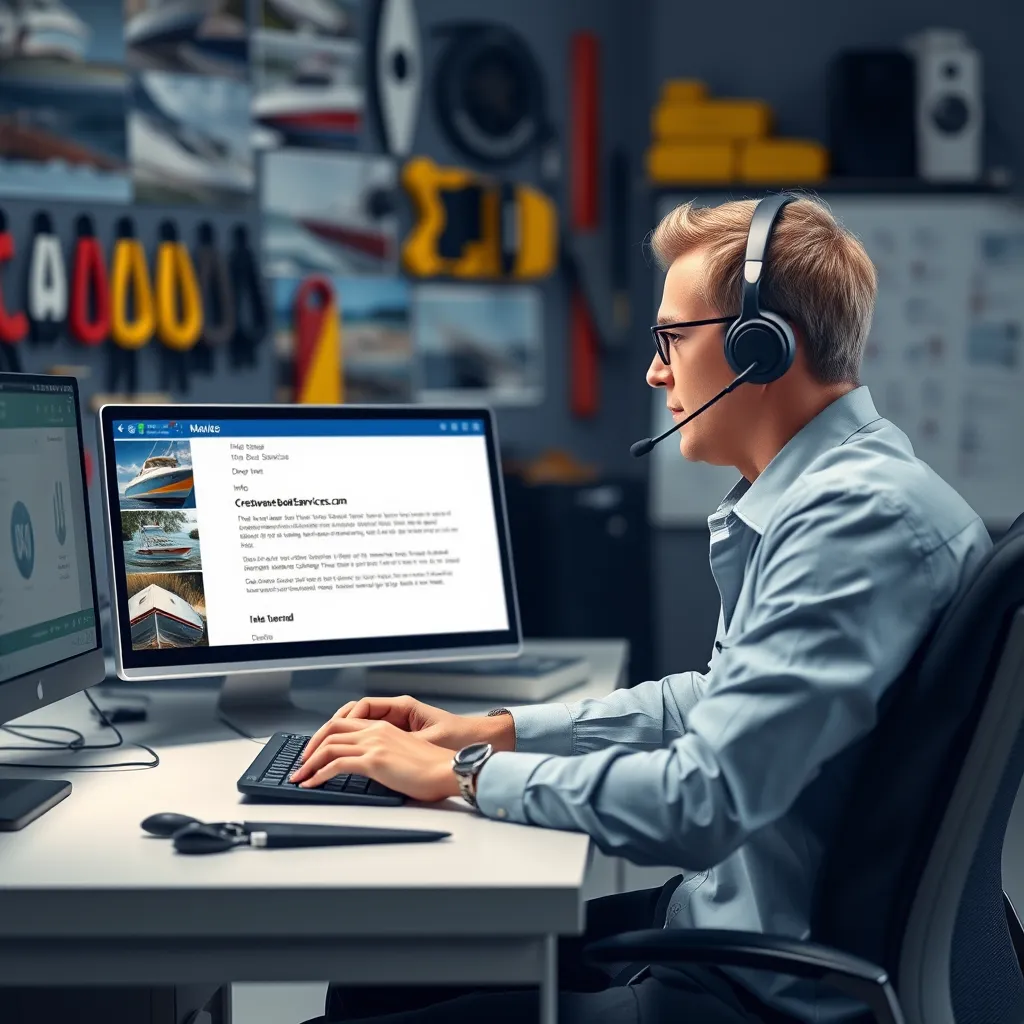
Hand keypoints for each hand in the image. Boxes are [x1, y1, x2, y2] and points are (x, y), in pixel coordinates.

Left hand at [301, 695, 507, 764]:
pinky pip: (336, 764)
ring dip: (309, 762)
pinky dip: (318, 774)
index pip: (344, 724)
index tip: (314, 752)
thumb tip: (371, 769)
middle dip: (310, 746)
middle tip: (300, 764)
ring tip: (300, 777)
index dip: (324, 736)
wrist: (449, 770)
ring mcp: (374, 744)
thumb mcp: (405, 755)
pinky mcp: (374, 760)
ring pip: (329, 746)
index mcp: (384, 727)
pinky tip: (312, 783)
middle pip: (331, 729)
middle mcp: (376, 731)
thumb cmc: (434, 769)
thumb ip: (386, 755)